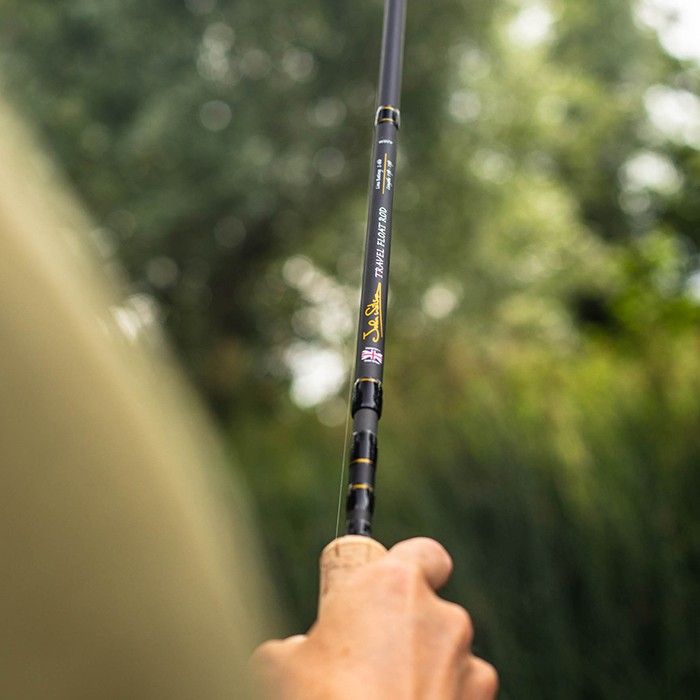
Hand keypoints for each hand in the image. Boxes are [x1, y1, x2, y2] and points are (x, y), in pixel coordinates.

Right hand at [252, 537, 497, 698]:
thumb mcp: (282, 667)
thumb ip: (297, 644)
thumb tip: (292, 654)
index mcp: (393, 584)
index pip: (424, 553)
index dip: (407, 566)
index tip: (384, 588)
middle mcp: (440, 613)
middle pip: (429, 607)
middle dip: (405, 628)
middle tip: (369, 660)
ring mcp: (467, 660)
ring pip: (445, 651)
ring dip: (424, 667)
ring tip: (385, 696)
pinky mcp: (482, 699)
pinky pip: (462, 689)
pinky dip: (442, 698)